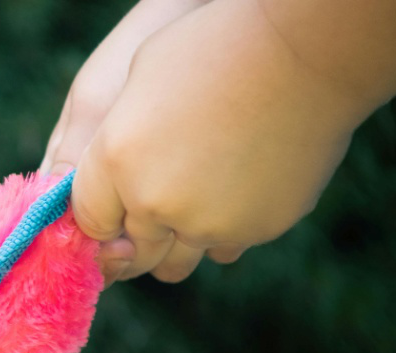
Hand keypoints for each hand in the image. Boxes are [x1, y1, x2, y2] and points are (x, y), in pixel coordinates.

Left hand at [54, 0, 366, 282]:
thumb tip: (109, 182)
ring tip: (198, 199)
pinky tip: (240, 189)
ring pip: (178, 260)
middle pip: (134, 249)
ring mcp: (207, 223)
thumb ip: (116, 142)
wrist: (304, 52)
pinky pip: (226, 249)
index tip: (116, 206)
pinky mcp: (253, 231)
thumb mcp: (141, 80)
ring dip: (180, 239)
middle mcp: (155, 201)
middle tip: (160, 204)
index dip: (103, 214)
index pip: (90, 220)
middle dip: (141, 233)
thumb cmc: (217, 48)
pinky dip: (227, 229)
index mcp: (117, 160)